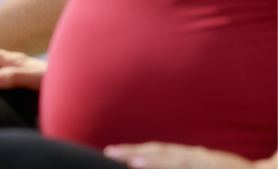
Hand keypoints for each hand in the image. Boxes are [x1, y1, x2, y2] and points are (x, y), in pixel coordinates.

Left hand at [104, 143, 269, 168]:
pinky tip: (159, 168)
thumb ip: (182, 163)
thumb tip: (154, 161)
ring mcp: (207, 165)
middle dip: (135, 153)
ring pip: (176, 162)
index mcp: (193, 156)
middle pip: (162, 153)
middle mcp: (198, 157)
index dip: (136, 150)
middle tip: (109, 153)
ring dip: (154, 162)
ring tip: (131, 163)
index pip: (159, 151)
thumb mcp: (204, 164)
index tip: (111, 152)